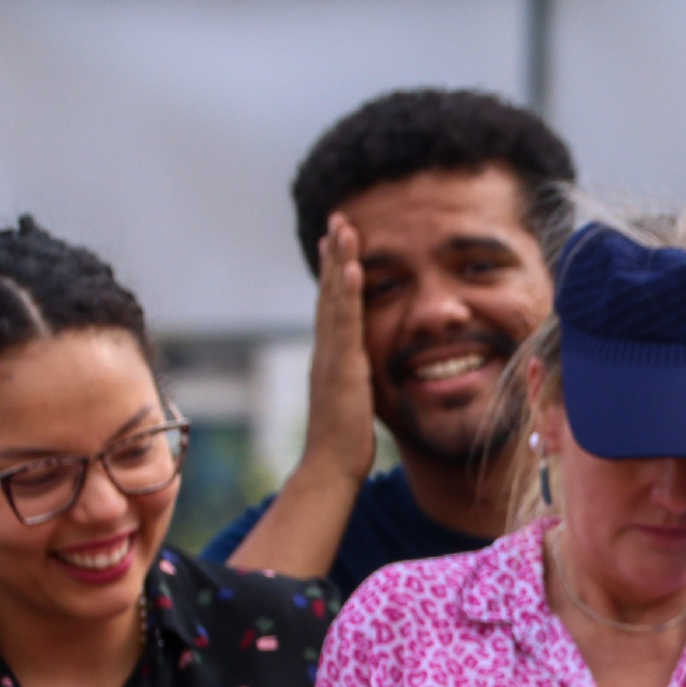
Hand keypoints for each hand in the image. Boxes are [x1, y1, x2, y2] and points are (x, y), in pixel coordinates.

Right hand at [303, 214, 378, 488]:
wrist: (330, 467)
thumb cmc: (344, 444)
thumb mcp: (353, 402)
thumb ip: (355, 382)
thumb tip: (359, 377)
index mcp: (331, 356)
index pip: (333, 307)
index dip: (335, 274)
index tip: (338, 243)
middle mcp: (326, 350)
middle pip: (329, 293)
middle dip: (335, 255)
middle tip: (337, 219)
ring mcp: (331, 356)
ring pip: (334, 299)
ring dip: (340, 261)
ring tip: (344, 227)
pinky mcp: (342, 366)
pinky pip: (345, 323)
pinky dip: (348, 293)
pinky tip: (354, 267)